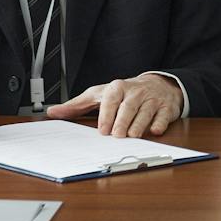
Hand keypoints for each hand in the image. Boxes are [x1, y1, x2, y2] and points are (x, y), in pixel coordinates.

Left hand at [46, 74, 183, 137]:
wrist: (158, 84)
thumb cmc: (124, 93)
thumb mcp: (100, 95)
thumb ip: (78, 104)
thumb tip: (53, 112)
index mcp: (118, 87)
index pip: (112, 99)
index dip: (107, 114)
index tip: (102, 130)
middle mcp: (136, 92)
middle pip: (129, 107)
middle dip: (123, 122)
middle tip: (117, 136)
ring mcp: (152, 100)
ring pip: (146, 112)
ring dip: (138, 126)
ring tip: (131, 136)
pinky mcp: (167, 108)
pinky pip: (163, 117)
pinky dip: (159, 124)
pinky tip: (154, 131)